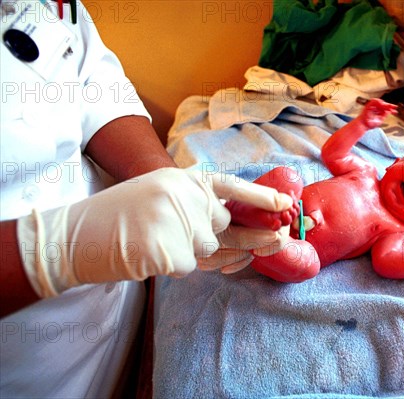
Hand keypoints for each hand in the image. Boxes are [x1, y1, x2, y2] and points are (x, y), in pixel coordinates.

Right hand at [17, 168, 293, 296]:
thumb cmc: (115, 219)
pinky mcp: (169, 250)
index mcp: (180, 179)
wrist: (71, 237)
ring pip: (208, 249)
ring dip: (186, 252)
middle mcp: (183, 196)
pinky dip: (170, 265)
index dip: (259, 196)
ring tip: (152, 240)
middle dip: (227, 239)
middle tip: (258, 239)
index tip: (285, 205)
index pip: (229, 186)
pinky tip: (146, 254)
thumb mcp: (158, 196)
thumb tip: (231, 224)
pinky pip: (189, 267)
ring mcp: (177, 222)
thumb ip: (193, 206)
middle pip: (222, 226)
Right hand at [358, 98, 397, 128]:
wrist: (363, 125)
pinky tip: (383, 105)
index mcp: (377, 111)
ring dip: (385, 104)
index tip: (395, 109)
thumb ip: (384, 115)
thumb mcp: (380, 120)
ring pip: (380, 101)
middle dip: (389, 105)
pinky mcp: (368, 104)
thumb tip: (389, 111)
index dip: (390, 108)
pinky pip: (374, 101)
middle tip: (393, 107)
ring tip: (388, 107)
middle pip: (383, 104)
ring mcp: (371, 106)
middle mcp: (374, 107)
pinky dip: (379, 102)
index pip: (385, 108)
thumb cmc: (369, 124)